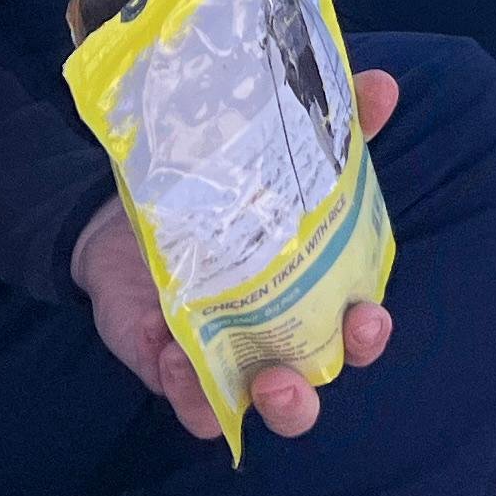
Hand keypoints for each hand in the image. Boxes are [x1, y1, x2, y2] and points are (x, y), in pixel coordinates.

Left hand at [75, 67, 400, 440]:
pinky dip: (190, 392)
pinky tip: (175, 356)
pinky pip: (193, 403)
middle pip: (312, 387)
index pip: (355, 328)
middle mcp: (272, 336)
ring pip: (258, 411)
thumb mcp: (261, 155)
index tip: (367, 314)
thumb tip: (382, 84)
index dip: (368, 333)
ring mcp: (223, 359)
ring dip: (268, 406)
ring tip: (257, 381)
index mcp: (307, 294)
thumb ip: (327, 127)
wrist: (114, 216)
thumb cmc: (210, 195)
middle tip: (296, 371)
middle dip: (312, 391)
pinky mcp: (173, 367)